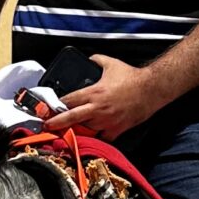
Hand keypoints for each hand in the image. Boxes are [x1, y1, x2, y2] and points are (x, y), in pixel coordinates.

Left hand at [48, 55, 165, 142]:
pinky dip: (96, 138)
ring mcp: (107, 121)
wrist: (151, 90)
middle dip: (56, 122)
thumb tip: (89, 59)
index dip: (57, 104)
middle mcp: (98, 109)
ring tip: (68, 131)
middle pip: (71, 118)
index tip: (49, 107)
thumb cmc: (132, 77)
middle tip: (46, 125)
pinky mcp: (116, 130)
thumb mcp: (111, 63)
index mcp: (94, 92)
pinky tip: (91, 137)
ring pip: (85, 130)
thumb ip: (96, 60)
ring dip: (76, 130)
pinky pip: (102, 138)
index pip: (69, 100)